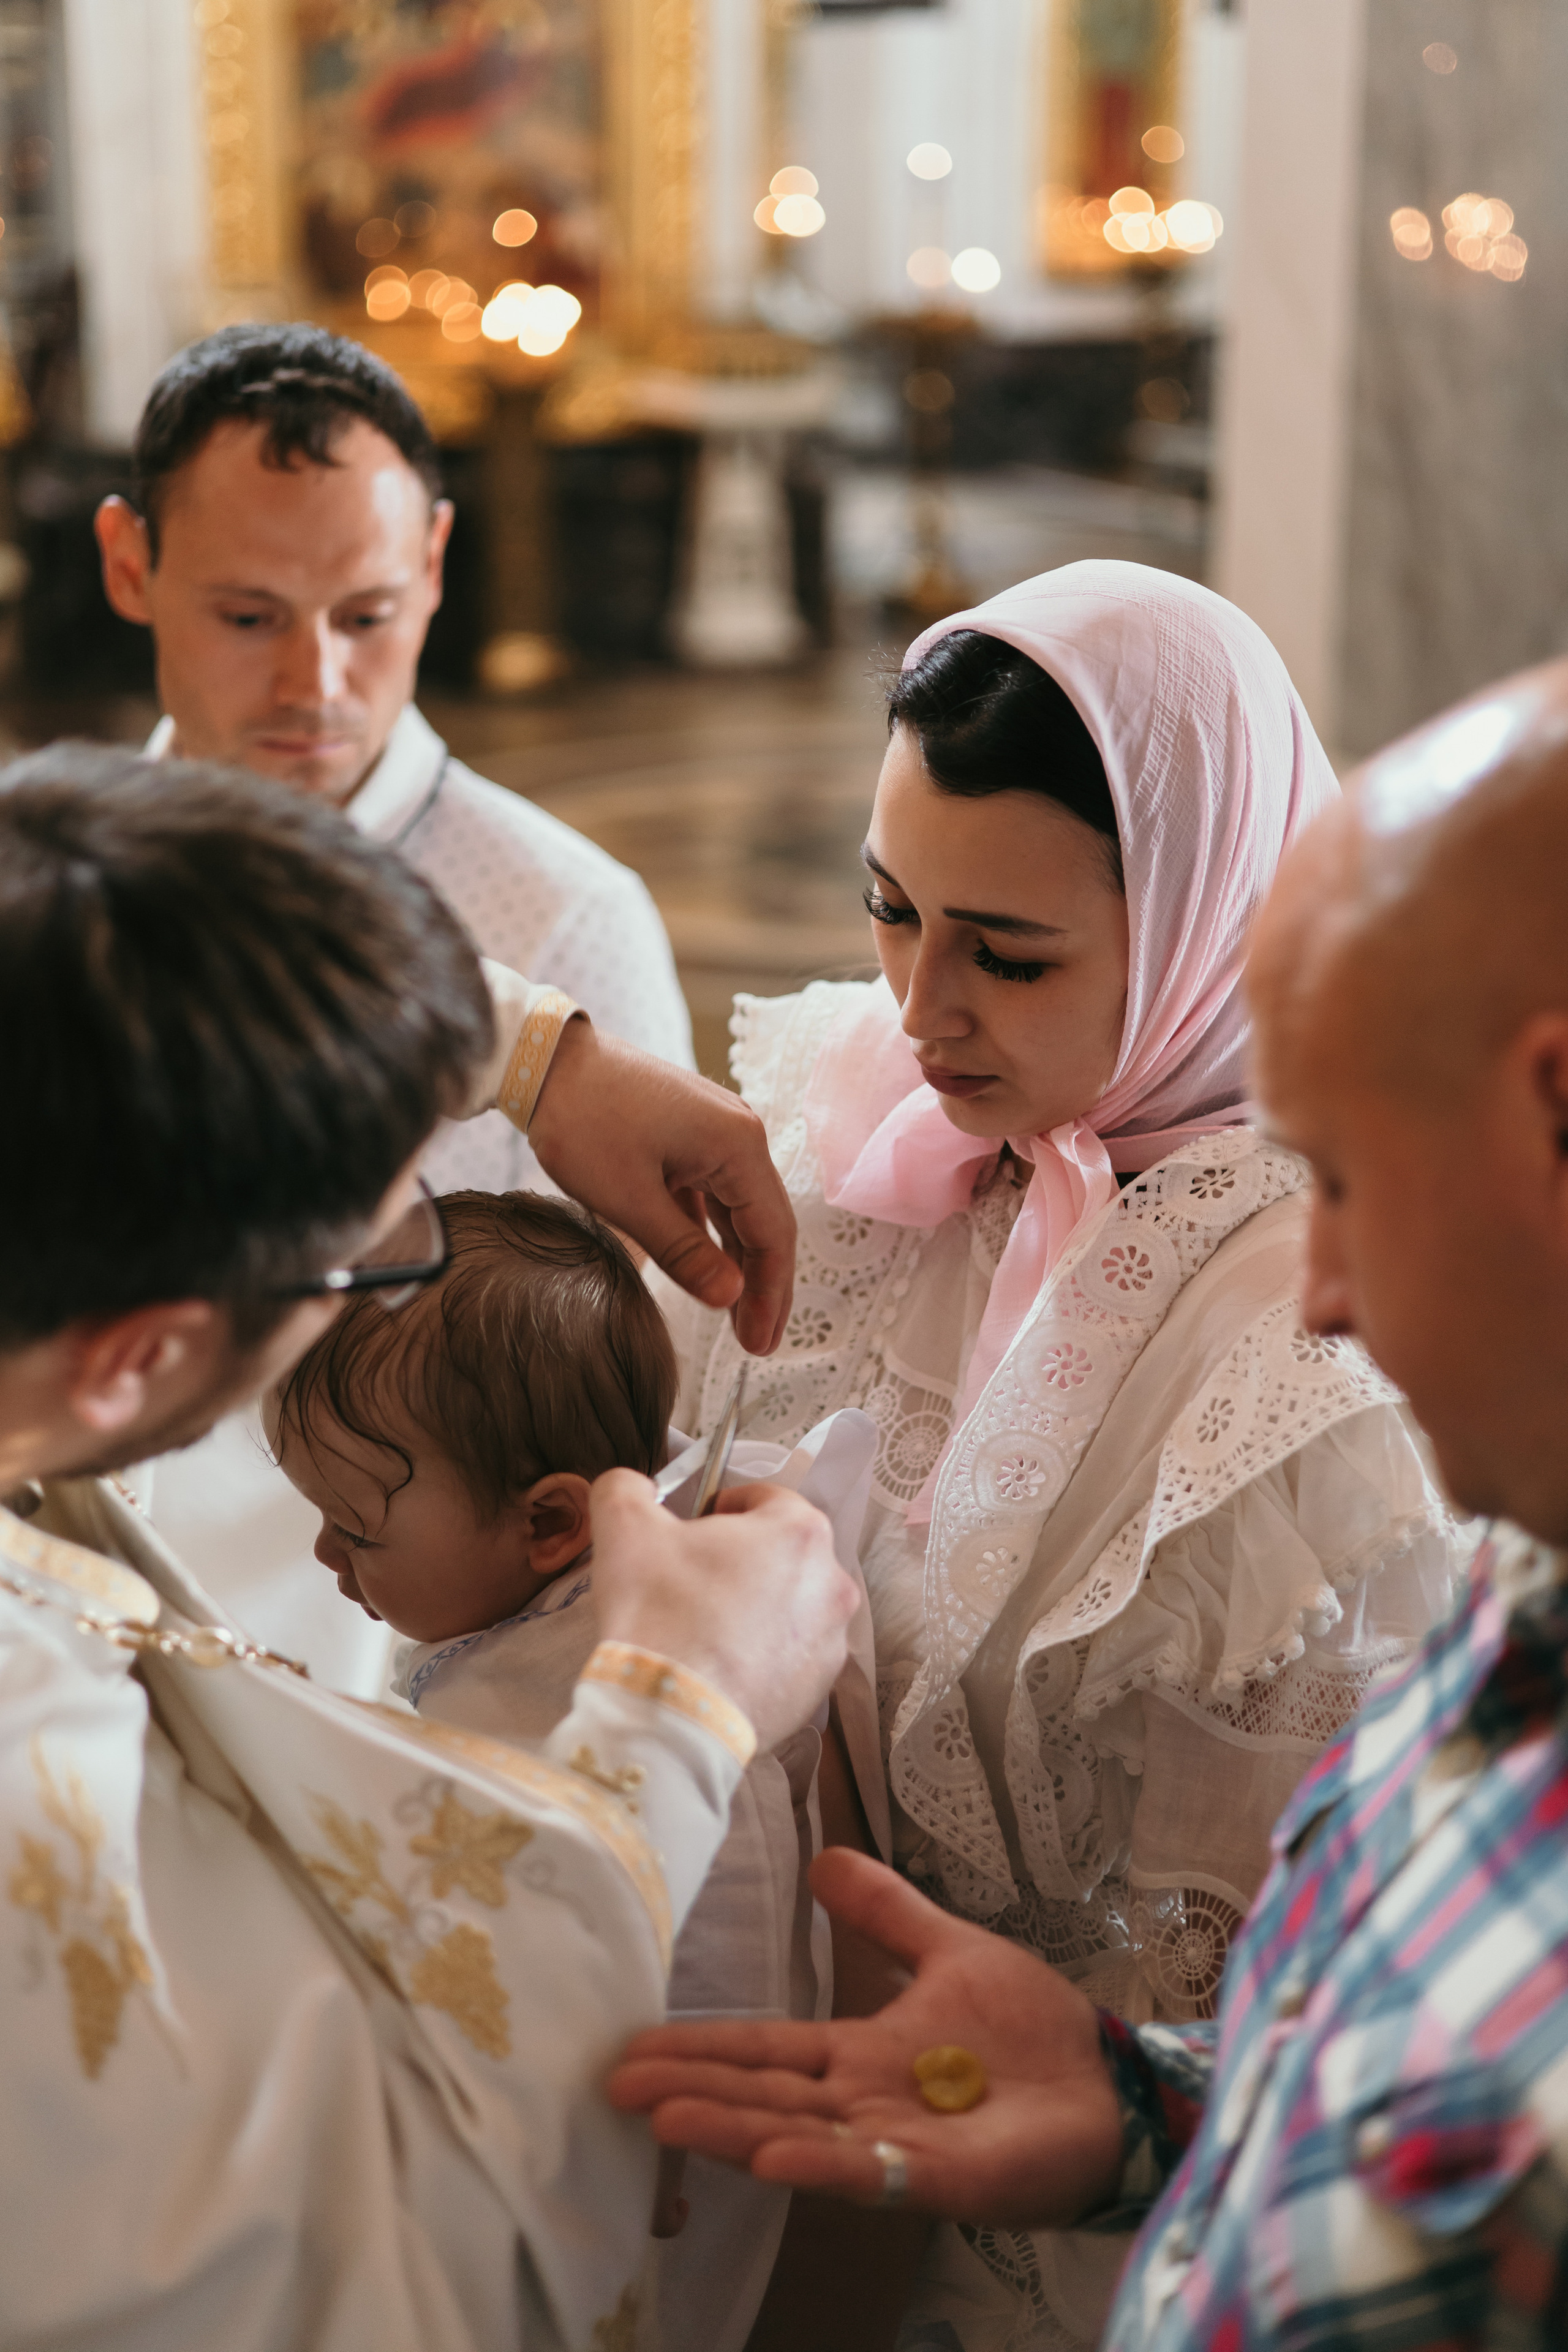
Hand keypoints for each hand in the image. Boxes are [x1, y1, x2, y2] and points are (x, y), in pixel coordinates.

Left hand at [529, 1017, 793, 1355]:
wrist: (544, 1060)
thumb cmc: (583, 1120)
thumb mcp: (630, 1200)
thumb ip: (685, 1253)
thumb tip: (729, 1297)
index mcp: (737, 1145)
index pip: (773, 1233)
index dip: (770, 1294)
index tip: (761, 1343)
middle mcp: (739, 1134)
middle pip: (765, 1223)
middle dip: (763, 1285)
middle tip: (756, 1343)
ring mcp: (716, 1131)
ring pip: (740, 1211)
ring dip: (739, 1262)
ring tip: (736, 1316)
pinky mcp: (691, 1134)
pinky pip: (715, 1194)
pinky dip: (714, 1234)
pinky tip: (707, 1269)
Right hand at [588, 1472, 857, 1752]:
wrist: (671, 1718)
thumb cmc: (658, 1611)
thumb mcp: (624, 1526)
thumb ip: (627, 1488)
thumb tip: (634, 1486)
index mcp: (800, 1531)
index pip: (765, 1498)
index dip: (723, 1509)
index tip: (692, 1531)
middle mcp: (832, 1581)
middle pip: (782, 1553)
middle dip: (741, 1561)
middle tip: (693, 1582)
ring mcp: (831, 1641)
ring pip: (789, 1606)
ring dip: (755, 1608)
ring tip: (705, 1630)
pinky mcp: (819, 1689)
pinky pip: (789, 1657)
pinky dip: (761, 1655)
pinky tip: (720, 1668)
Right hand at [608, 1848, 1124, 2229]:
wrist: (1111, 2083)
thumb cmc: (1033, 2030)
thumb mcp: (950, 1951)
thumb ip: (887, 1914)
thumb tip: (825, 1857)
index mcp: (861, 2054)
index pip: (767, 2050)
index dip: (703, 2047)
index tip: (632, 2046)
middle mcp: (864, 2104)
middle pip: (765, 2096)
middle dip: (693, 2090)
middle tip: (617, 2086)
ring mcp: (898, 2144)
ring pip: (800, 2136)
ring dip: (734, 2129)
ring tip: (668, 2118)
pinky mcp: (943, 2177)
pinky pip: (874, 2173)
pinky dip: (824, 2168)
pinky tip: (774, 2161)